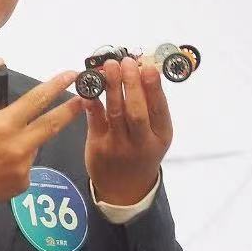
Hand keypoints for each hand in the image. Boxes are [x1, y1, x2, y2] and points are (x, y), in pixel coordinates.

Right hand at [0, 62, 84, 211]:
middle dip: (70, 110)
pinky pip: (27, 166)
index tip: (71, 75)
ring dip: (28, 139)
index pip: (36, 100)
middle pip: (53, 124)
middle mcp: (18, 146)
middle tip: (84, 99)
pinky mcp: (23, 184)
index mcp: (3, 125)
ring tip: (0, 146)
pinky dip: (18, 160)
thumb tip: (1, 62)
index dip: (56, 85)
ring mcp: (23, 168)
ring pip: (35, 145)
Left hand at [84, 56, 173, 204]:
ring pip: (115, 113)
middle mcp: (142, 143)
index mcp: (161, 136)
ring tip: (109, 66)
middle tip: (126, 62)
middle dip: (131, 84)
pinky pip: (95, 120)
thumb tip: (143, 67)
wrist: (125, 188)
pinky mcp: (98, 147)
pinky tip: (90, 85)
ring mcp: (119, 146)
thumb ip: (151, 106)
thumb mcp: (156, 133)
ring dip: (112, 87)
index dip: (153, 87)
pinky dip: (93, 101)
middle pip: (136, 111)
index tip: (148, 67)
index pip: (159, 108)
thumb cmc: (142, 150)